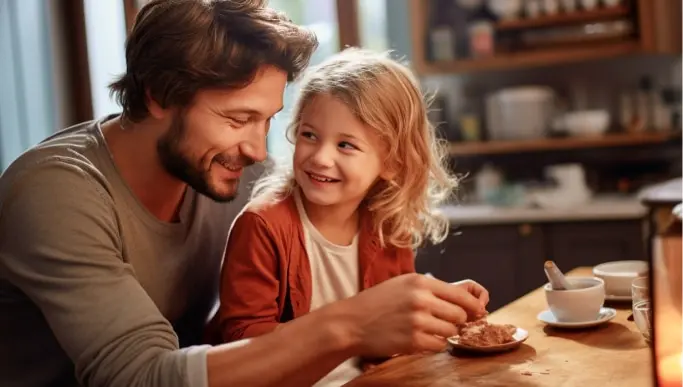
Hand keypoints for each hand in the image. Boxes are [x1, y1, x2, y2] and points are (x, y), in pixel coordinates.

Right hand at [331, 273, 487, 357]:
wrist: (352, 321)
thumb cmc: (377, 303)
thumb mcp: (404, 285)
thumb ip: (432, 289)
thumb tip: (465, 299)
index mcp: (420, 282)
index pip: (461, 294)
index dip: (473, 305)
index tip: (478, 311)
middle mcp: (421, 299)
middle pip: (460, 314)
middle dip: (456, 320)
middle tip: (445, 322)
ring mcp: (418, 320)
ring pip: (451, 330)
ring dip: (445, 333)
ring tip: (429, 330)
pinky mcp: (413, 341)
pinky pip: (439, 345)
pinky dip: (435, 345)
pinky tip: (422, 339)